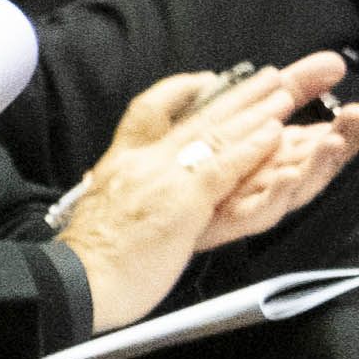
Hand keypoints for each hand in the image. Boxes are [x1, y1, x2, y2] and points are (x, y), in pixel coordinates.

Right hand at [49, 57, 348, 328]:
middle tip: (265, 77)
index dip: (177, 92)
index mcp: (120, 163)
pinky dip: (251, 147)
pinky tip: (274, 133)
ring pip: (216, 135)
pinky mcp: (184, 200)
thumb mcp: (96, 211)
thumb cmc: (85, 263)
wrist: (75, 280)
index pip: (146, 113)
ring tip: (282, 94)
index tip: (204, 80)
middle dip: (234, 95)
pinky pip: (225, 166)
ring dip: (254, 113)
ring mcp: (163, 177)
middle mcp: (142, 161)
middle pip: (195, 117)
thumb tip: (116, 193)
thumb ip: (115, 196)